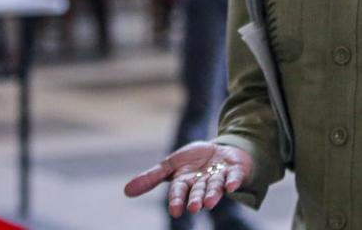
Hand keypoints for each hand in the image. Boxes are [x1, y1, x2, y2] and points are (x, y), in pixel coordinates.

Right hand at [123, 142, 251, 217]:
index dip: (178, 200)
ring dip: (213, 194)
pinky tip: (231, 186)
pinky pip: (235, 176)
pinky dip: (233, 181)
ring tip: (209, 202)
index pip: (180, 191)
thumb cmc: (194, 160)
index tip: (176, 211)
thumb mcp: (171, 164)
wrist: (222, 150)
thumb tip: (126, 191)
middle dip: (196, 199)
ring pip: (216, 187)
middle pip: (198, 192)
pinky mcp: (235, 170)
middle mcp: (203, 183)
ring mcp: (220, 177)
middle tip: (194, 208)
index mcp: (186, 181)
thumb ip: (152, 178)